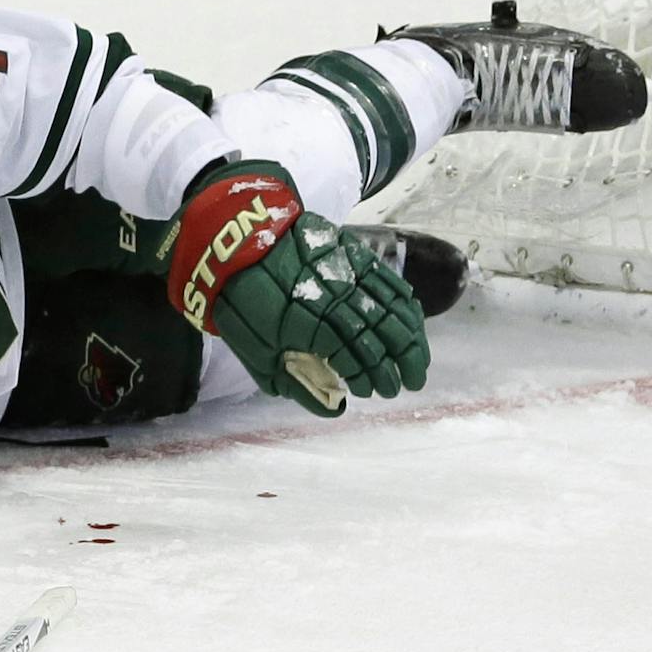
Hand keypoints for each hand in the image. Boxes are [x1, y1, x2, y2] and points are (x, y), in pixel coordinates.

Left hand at [165, 161, 428, 415]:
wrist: (232, 243)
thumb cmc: (240, 307)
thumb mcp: (257, 357)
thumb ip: (298, 385)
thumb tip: (337, 408)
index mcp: (313, 327)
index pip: (357, 357)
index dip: (373, 377)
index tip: (378, 392)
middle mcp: (338, 300)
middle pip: (383, 334)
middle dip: (403, 363)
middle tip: (413, 383)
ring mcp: (349, 273)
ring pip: (392, 307)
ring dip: (410, 337)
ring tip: (419, 359)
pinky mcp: (352, 253)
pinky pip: (387, 279)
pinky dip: (404, 301)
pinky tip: (412, 317)